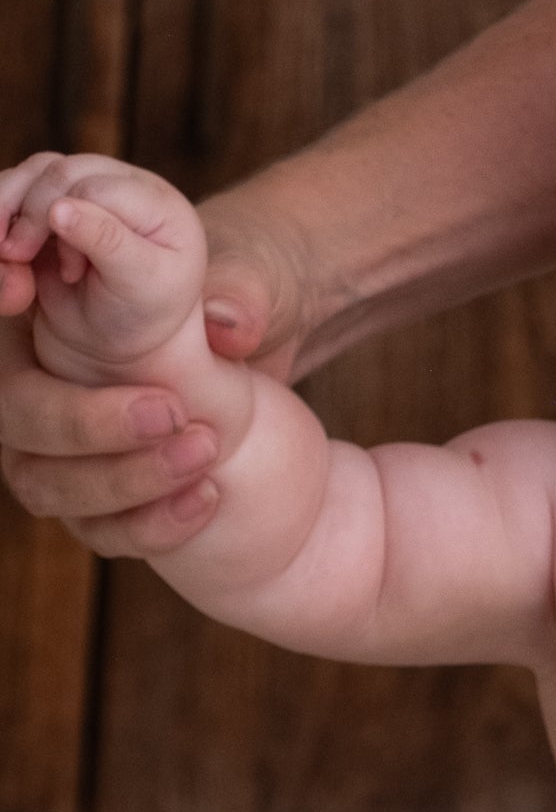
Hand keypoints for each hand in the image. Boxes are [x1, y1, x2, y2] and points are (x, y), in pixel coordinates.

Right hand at [0, 177, 304, 552]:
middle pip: (12, 411)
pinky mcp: (90, 509)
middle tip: (169, 411)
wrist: (273, 392)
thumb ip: (240, 288)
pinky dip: (153, 522)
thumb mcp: (254, 280)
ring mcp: (52, 453)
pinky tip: (209, 496)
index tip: (24, 293)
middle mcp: (35, 381)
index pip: (3, 297)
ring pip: (45, 484)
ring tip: (205, 449)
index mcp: (56, 307)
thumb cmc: (249, 310)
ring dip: (124, 478)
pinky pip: (100, 531)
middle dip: (82, 420)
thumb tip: (231, 320)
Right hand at [1, 152, 211, 384]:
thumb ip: (107, 242)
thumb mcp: (138, 285)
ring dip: (5, 210)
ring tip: (6, 253)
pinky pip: (14, 191)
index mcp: (158, 203)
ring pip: (31, 173)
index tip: (70, 273)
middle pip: (59, 172)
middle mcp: (121, 185)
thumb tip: (60, 208)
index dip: (72, 222)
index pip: (98, 187)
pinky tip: (5, 254)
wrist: (115, 340)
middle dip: (30, 215)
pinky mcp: (51, 203)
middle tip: (16, 258)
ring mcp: (83, 189)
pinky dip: (0, 217)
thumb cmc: (139, 316)